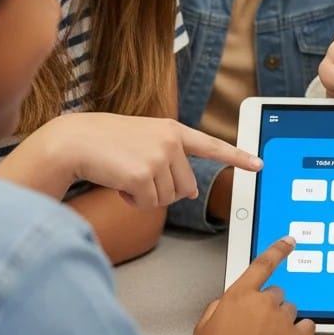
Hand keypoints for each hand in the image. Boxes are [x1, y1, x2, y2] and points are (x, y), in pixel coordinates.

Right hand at [36, 112, 262, 206]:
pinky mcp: (144, 175)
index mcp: (173, 130)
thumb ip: (171, 160)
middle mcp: (171, 141)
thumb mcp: (144, 141)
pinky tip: (118, 184)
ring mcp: (159, 157)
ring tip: (124, 175)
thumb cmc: (105, 143)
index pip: (211, 145)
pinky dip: (132, 202)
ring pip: (167, 198)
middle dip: (163, 190)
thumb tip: (189, 192)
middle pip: (185, 187)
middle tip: (136, 177)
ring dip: (145, 197)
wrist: (74, 141)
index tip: (259, 164)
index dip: (237, 157)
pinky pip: (148, 204)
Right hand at [193, 237, 315, 334]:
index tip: (288, 242)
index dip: (277, 250)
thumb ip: (216, 309)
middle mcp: (264, 302)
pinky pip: (306, 326)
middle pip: (275, 293)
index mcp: (239, 296)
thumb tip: (225, 304)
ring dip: (282, 321)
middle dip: (268, 306)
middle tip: (257, 329)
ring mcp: (283, 319)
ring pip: (289, 310)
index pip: (262, 264)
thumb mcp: (202, 332)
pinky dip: (300, 333)